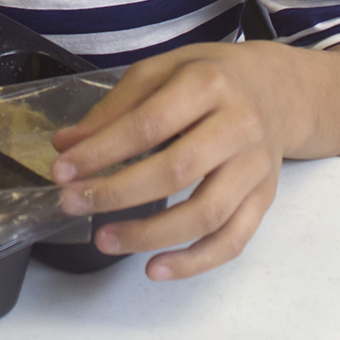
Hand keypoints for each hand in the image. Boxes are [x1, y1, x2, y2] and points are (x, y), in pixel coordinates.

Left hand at [50, 43, 290, 280]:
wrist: (276, 89)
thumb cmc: (209, 76)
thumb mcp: (159, 71)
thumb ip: (114, 108)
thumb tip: (67, 144)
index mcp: (206, 85)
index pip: (148, 125)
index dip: (102, 151)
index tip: (63, 169)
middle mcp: (237, 126)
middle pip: (176, 171)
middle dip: (117, 193)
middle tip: (72, 203)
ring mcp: (255, 167)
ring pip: (205, 214)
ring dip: (149, 234)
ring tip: (104, 239)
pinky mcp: (265, 198)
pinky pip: (233, 240)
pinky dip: (194, 262)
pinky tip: (154, 268)